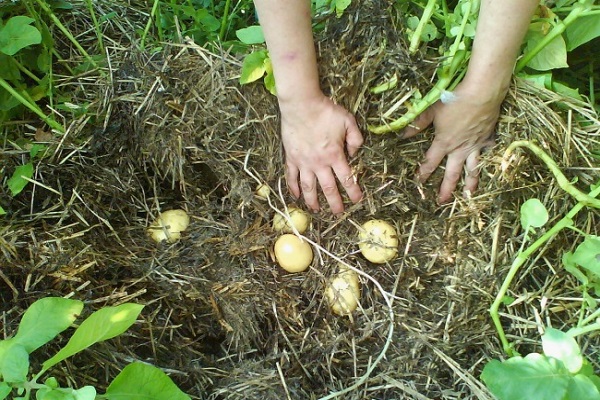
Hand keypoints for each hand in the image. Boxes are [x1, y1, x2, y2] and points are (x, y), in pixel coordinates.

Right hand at [279, 94, 363, 213]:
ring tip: (316, 210)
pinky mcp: (291, 158)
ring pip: (308, 187)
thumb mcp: (348, 121)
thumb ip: (355, 139)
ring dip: (313, 200)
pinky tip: (296, 196)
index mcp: (335, 155)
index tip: (357, 200)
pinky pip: (291, 176)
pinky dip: (293, 188)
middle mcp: (319, 163)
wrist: (301, 104)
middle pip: (328, 188)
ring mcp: (303, 162)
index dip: (353, 191)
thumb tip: (354, 154)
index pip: (347, 178)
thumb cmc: (325, 111)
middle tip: (338, 213)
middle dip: (335, 202)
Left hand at [403, 82, 503, 202]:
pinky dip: (488, 162)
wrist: (482, 93)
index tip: (418, 183)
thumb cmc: (455, 100)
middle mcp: (459, 149)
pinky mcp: (488, 139)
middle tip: (442, 201)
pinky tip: (488, 167)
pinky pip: (487, 154)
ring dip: (470, 184)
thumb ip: (418, 124)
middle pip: (452, 173)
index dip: (423, 173)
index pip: (430, 163)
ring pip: (472, 169)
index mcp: (444, 143)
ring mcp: (475, 145)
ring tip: (469, 196)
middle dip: (446, 189)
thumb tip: (403, 134)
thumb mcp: (432, 111)